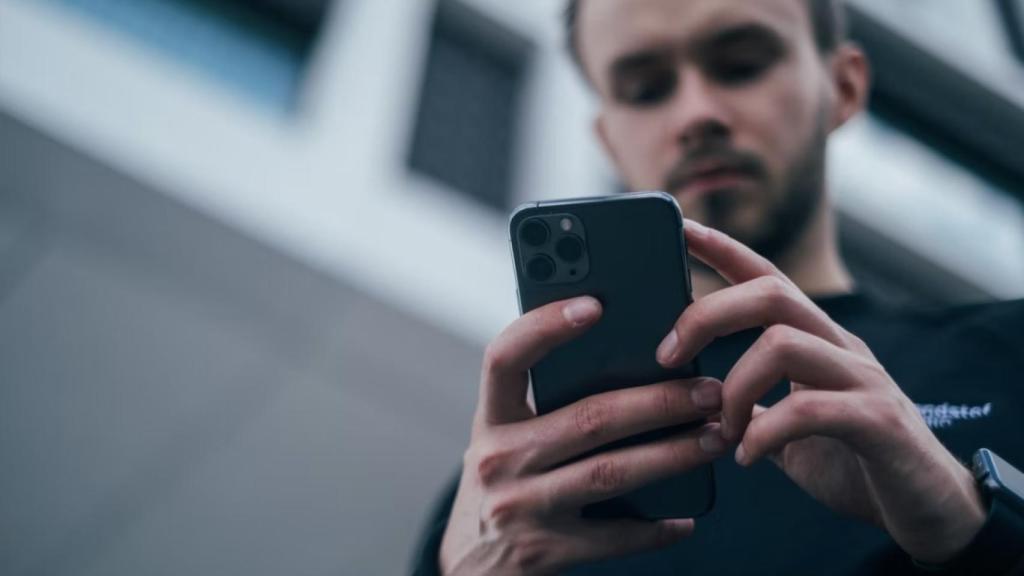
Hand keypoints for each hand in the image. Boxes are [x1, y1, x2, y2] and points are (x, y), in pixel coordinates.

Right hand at [439, 297, 726, 574]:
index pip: (504, 357)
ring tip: (715, 438)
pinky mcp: (544, 552)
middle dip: (658, 400)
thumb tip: (631, 362)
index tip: (594, 303)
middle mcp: (497, 459)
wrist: (469, 569)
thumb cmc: (503, 486)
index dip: (544, 326)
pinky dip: (655, 527)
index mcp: (490, 419)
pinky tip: (686, 516)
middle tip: (709, 390)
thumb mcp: (506, 440)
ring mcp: (520, 508)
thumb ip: (544, 405)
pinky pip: (613, 536)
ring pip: (610, 471)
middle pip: (588, 417)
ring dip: (672, 453)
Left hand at [656, 219, 985, 563]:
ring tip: (721, 430)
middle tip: (666, 355)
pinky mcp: (879, 422)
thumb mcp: (790, 429)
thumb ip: (753, 406)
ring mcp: (864, 380)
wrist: (932, 513)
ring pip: (783, 343)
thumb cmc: (856, 465)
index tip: (681, 228)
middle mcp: (842, 348)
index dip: (724, 250)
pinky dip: (764, 434)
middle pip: (770, 294)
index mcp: (818, 342)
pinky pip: (808, 409)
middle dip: (707, 315)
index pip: (768, 278)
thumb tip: (697, 398)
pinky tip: (748, 457)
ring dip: (734, 388)